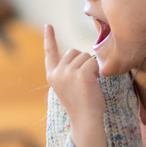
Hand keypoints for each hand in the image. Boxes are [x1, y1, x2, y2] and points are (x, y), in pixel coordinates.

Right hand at [44, 25, 107, 146]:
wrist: (85, 120)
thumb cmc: (81, 105)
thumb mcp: (68, 86)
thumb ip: (69, 71)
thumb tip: (82, 54)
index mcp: (52, 75)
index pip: (50, 53)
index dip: (49, 38)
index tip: (48, 26)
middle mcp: (57, 73)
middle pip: (74, 52)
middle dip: (83, 61)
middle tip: (84, 81)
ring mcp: (68, 73)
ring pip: (85, 56)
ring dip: (91, 66)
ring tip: (89, 84)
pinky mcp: (81, 75)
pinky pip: (93, 62)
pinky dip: (97, 70)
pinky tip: (94, 83)